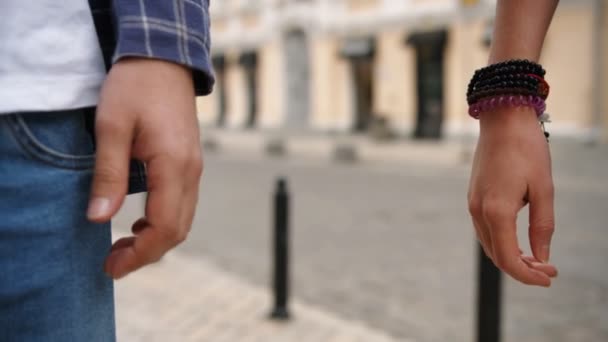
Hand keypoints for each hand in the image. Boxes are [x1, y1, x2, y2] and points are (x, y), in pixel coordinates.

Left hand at [87, 58, 202, 278]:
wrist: (163, 58)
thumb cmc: (135, 87)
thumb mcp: (111, 126)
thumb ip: (108, 174)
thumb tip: (98, 219)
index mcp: (174, 166)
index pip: (164, 227)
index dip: (139, 255)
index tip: (112, 267)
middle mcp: (191, 172)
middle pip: (178, 230)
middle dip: (147, 254)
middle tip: (112, 264)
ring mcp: (194, 168)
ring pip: (182, 220)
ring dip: (155, 240)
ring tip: (121, 247)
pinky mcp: (190, 163)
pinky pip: (183, 204)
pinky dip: (163, 223)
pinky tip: (138, 224)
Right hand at [468, 106, 557, 285]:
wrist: (502, 119)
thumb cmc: (526, 149)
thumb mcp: (544, 188)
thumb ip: (542, 226)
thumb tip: (542, 256)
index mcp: (497, 211)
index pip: (508, 258)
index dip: (528, 275)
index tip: (549, 278)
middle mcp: (478, 211)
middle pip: (496, 255)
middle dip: (522, 268)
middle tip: (548, 269)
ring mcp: (472, 204)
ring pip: (489, 244)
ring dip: (510, 255)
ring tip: (536, 257)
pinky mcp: (473, 197)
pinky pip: (485, 229)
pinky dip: (501, 241)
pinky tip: (519, 238)